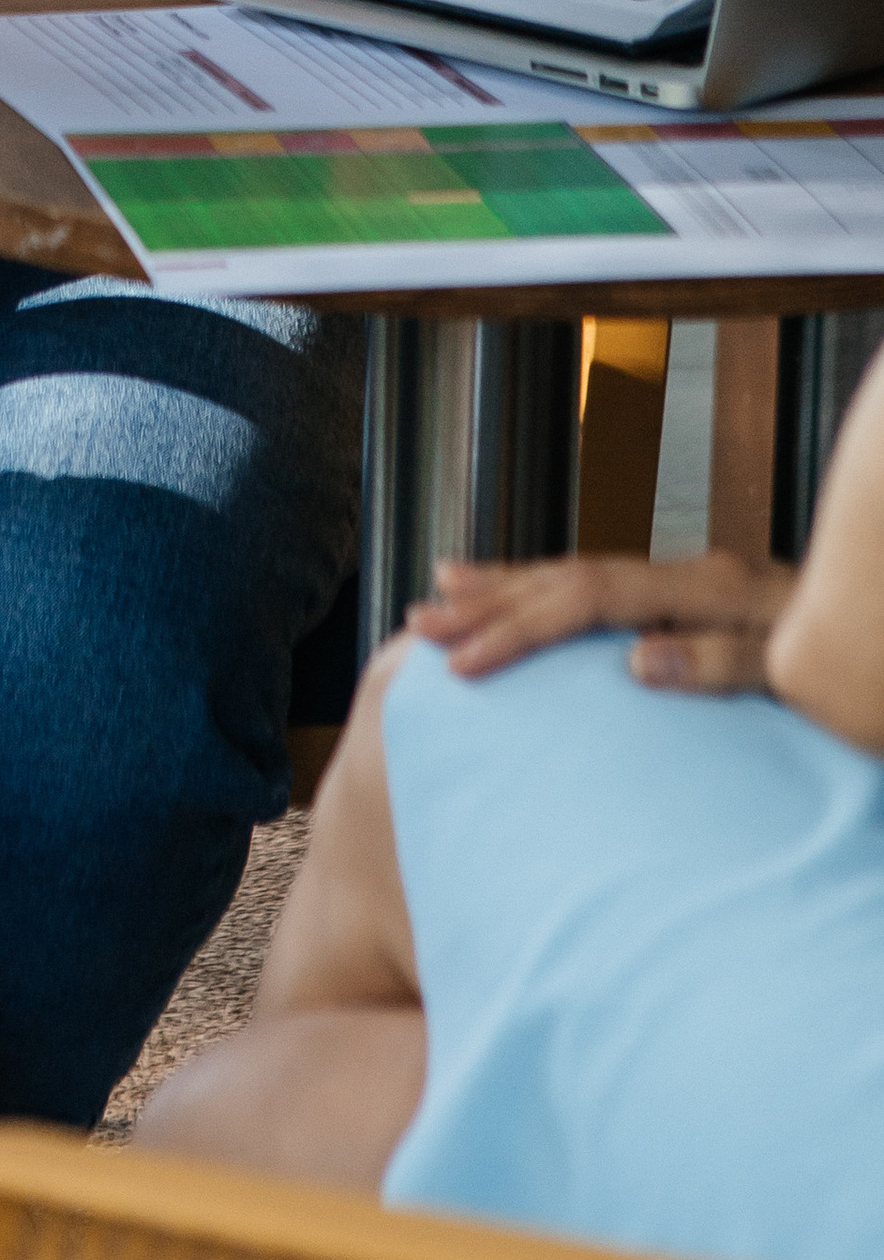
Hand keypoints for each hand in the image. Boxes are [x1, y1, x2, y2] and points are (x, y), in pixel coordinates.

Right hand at [407, 548, 795, 691]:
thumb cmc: (869, 680)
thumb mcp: (809, 687)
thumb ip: (725, 665)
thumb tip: (635, 661)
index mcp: (710, 591)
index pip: (590, 601)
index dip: (520, 625)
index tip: (462, 659)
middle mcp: (697, 575)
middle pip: (573, 577)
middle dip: (494, 601)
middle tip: (420, 621)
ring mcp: (700, 582)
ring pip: (584, 573)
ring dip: (514, 586)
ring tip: (445, 590)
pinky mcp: (707, 598)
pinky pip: (613, 587)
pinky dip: (559, 589)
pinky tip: (532, 595)